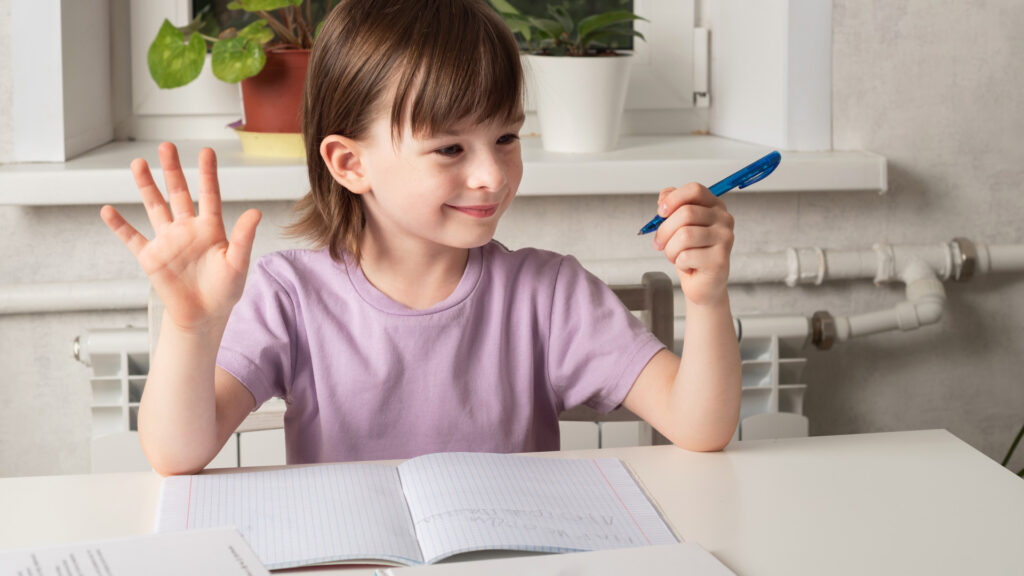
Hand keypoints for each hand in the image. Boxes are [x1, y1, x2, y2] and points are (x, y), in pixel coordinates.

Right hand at [100, 142, 261, 331]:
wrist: (204, 316)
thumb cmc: (225, 290)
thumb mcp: (237, 263)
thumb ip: (244, 237)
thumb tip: (256, 212)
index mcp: (211, 228)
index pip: (209, 194)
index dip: (207, 173)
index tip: (206, 151)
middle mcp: (187, 229)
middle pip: (178, 193)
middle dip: (172, 170)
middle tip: (166, 146)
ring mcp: (168, 241)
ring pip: (154, 207)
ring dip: (146, 186)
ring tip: (138, 163)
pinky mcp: (151, 257)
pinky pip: (132, 238)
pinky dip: (119, 226)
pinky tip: (108, 210)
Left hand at [651, 183, 734, 306]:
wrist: (703, 284)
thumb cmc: (691, 253)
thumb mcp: (677, 226)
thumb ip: (672, 207)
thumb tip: (664, 198)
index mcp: (714, 206)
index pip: (695, 190)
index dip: (674, 198)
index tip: (660, 212)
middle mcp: (724, 219)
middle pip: (686, 213)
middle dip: (665, 230)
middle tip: (660, 243)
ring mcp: (725, 239)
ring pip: (684, 235)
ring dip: (670, 249)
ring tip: (674, 256)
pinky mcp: (720, 259)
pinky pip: (687, 255)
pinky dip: (679, 262)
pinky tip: (687, 265)